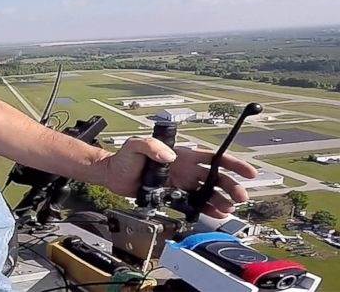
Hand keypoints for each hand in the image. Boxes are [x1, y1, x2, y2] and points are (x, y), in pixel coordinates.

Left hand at [100, 137, 257, 217]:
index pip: (212, 158)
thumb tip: (169, 156)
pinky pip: (193, 203)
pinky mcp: (173, 196)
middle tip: (240, 197)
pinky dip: (205, 209)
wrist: (113, 175)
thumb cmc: (124, 157)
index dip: (232, 163)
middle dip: (230, 186)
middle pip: (215, 177)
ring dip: (220, 200)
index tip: (248, 171)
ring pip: (207, 192)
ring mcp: (180, 183)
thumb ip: (151, 146)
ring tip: (228, 209)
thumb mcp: (136, 145)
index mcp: (182, 155)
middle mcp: (185, 169)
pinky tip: (214, 214)